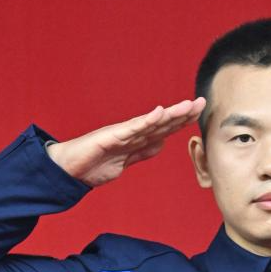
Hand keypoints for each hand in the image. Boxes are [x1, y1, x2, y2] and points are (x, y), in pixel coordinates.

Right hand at [47, 98, 205, 187]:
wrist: (69, 169)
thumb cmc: (93, 164)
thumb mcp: (125, 162)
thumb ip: (143, 152)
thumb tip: (162, 144)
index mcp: (136, 139)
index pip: (163, 128)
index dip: (181, 121)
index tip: (199, 113)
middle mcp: (131, 132)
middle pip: (161, 122)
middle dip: (182, 113)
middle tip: (201, 102)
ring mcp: (122, 133)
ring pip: (151, 122)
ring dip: (170, 114)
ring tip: (187, 106)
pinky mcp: (111, 136)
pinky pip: (132, 128)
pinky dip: (146, 120)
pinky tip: (159, 113)